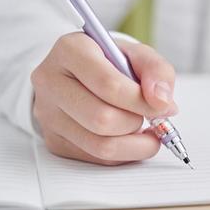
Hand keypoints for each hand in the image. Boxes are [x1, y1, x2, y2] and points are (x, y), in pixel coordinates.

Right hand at [31, 32, 176, 164]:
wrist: (81, 73)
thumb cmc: (110, 62)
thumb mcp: (137, 54)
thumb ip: (157, 71)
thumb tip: (162, 102)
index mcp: (70, 50)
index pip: (108, 84)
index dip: (141, 101)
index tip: (162, 106)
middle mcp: (51, 82)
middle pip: (102, 118)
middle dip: (136, 122)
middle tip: (151, 117)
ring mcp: (48, 114)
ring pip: (99, 145)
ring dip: (134, 144)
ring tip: (145, 131)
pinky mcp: (54, 140)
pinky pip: (96, 158)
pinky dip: (124, 154)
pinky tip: (130, 139)